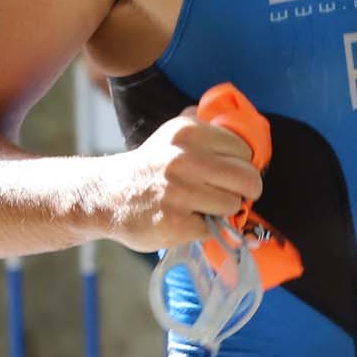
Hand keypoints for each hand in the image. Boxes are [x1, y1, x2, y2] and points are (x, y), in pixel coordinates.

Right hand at [95, 111, 260, 251]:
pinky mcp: (176, 221)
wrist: (107, 196)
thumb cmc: (150, 168)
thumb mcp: (173, 135)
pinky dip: (207, 228)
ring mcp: (180, 191)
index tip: (227, 173)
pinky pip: (215, 227)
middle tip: (228, 194)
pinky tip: (188, 219)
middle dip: (244, 190)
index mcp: (189, 132)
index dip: (240, 164)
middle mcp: (185, 158)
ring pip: (234, 204)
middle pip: (248, 178)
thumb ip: (205, 128)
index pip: (244, 150)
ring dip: (224, 211)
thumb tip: (247, 129)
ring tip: (202, 206)